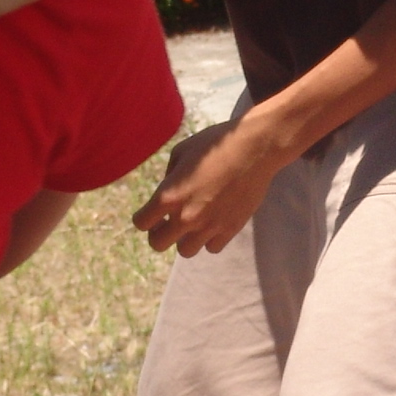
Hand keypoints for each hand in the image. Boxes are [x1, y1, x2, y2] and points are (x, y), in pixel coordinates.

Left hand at [131, 115, 295, 254]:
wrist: (254, 149)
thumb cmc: (215, 144)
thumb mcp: (181, 151)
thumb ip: (169, 177)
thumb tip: (168, 190)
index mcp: (169, 195)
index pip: (141, 223)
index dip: (143, 218)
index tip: (151, 213)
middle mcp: (186, 216)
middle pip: (158, 244)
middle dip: (159, 233)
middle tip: (167, 222)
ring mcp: (209, 226)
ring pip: (186, 251)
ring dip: (185, 238)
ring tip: (192, 224)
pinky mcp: (230, 229)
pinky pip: (212, 248)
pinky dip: (209, 239)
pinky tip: (213, 223)